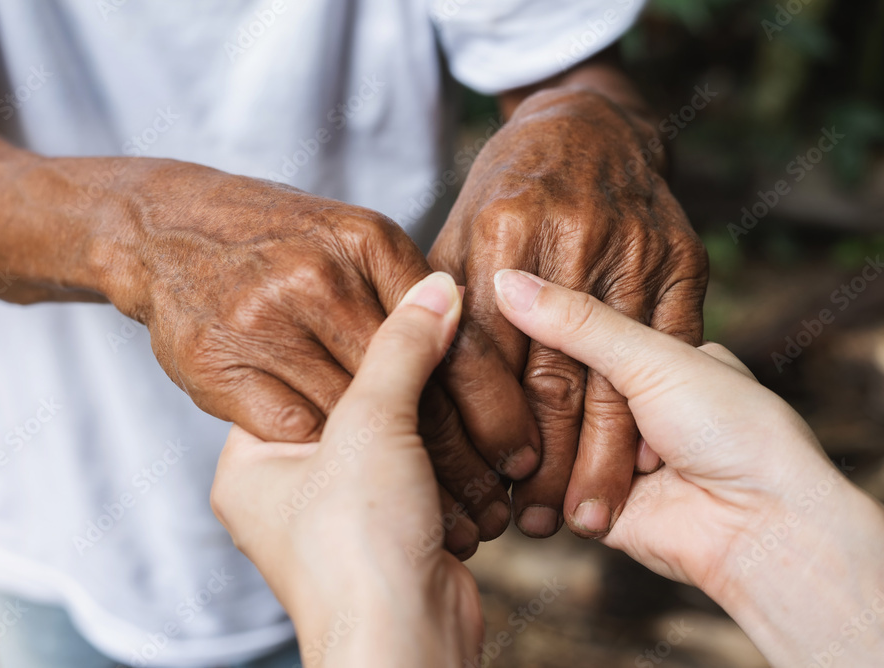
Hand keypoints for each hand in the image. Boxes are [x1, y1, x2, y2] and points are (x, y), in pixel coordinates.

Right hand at [104, 163, 539, 552]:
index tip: (521, 448)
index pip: (448, 337)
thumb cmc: (270, 240)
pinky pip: (294, 428)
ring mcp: (262, 321)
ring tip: (460, 513)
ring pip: (356, 417)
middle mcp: (315, 277)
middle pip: (409, 383)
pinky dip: (334, 465)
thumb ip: (408, 289)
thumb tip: (462, 310)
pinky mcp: (218, 366)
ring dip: (407, 472)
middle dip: (461, 450)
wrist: (164, 225)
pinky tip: (379, 493)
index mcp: (365, 241)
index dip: (490, 398)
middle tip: (499, 497)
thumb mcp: (353, 245)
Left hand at [211, 273, 483, 667]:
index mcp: (250, 464)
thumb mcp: (371, 424)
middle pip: (351, 406)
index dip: (347, 338)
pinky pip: (423, 474)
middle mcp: (288, 490)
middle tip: (436, 335)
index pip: (296, 375)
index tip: (388, 301)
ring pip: (394, 440)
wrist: (407, 642)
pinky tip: (478, 437)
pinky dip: (452, 459)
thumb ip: (400, 348)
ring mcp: (341, 514)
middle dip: (402, 382)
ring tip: (464, 383)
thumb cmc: (356, 549)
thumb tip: (433, 288)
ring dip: (435, 421)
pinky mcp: (392, 531)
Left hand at [429, 87, 708, 537]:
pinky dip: (655, 411)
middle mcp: (566, 237)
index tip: (487, 481)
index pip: (483, 350)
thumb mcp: (456, 236)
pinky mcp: (681, 257)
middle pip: (552, 373)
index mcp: (496, 233)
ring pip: (615, 374)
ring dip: (601, 456)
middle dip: (545, 460)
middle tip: (537, 523)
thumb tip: (408, 387)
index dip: (484, 424)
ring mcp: (631, 246)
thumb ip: (437, 305)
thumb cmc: (508, 193)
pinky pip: (670, 352)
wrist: (590, 126)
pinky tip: (637, 465)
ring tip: (586, 515)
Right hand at [495, 269, 883, 666]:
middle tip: (488, 369)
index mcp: (656, 355)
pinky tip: (508, 465)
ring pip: (543, 437)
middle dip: (530, 389)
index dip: (539, 327)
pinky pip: (544, 488)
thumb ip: (576, 323)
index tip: (495, 311)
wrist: (761, 525)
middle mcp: (633, 405)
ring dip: (530, 440)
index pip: (578, 332)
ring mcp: (610, 456)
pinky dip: (531, 482)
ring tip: (508, 424)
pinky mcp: (591, 505)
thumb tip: (504, 283)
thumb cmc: (731, 428)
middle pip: (556, 387)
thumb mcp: (651, 357)